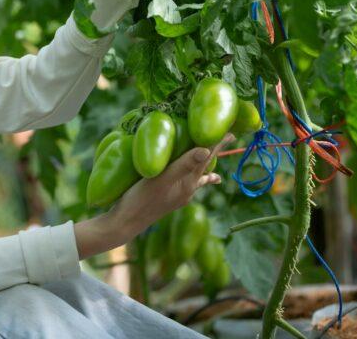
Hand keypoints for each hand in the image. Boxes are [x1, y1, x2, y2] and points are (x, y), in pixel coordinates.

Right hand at [109, 133, 232, 235]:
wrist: (124, 223)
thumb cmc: (141, 199)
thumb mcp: (162, 179)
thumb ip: (183, 165)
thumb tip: (206, 151)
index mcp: (188, 183)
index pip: (206, 158)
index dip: (217, 144)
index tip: (232, 132)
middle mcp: (186, 189)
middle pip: (204, 166)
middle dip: (215, 153)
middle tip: (228, 140)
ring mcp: (177, 195)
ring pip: (196, 179)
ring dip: (205, 172)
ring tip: (217, 176)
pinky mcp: (165, 197)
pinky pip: (183, 185)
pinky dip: (188, 182)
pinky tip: (184, 184)